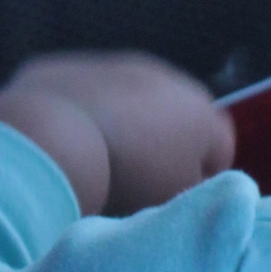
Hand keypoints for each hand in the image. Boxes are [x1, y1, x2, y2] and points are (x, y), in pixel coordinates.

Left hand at [0, 51, 236, 217]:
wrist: (51, 139)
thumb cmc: (127, 179)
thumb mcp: (179, 202)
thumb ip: (198, 194)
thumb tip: (196, 187)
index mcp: (199, 111)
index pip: (220, 151)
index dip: (200, 182)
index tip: (173, 205)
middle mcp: (162, 77)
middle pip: (173, 118)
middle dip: (159, 147)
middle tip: (134, 184)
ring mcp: (109, 66)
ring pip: (125, 101)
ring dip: (117, 127)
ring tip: (93, 165)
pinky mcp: (62, 67)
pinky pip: (78, 96)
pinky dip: (75, 115)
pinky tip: (57, 145)